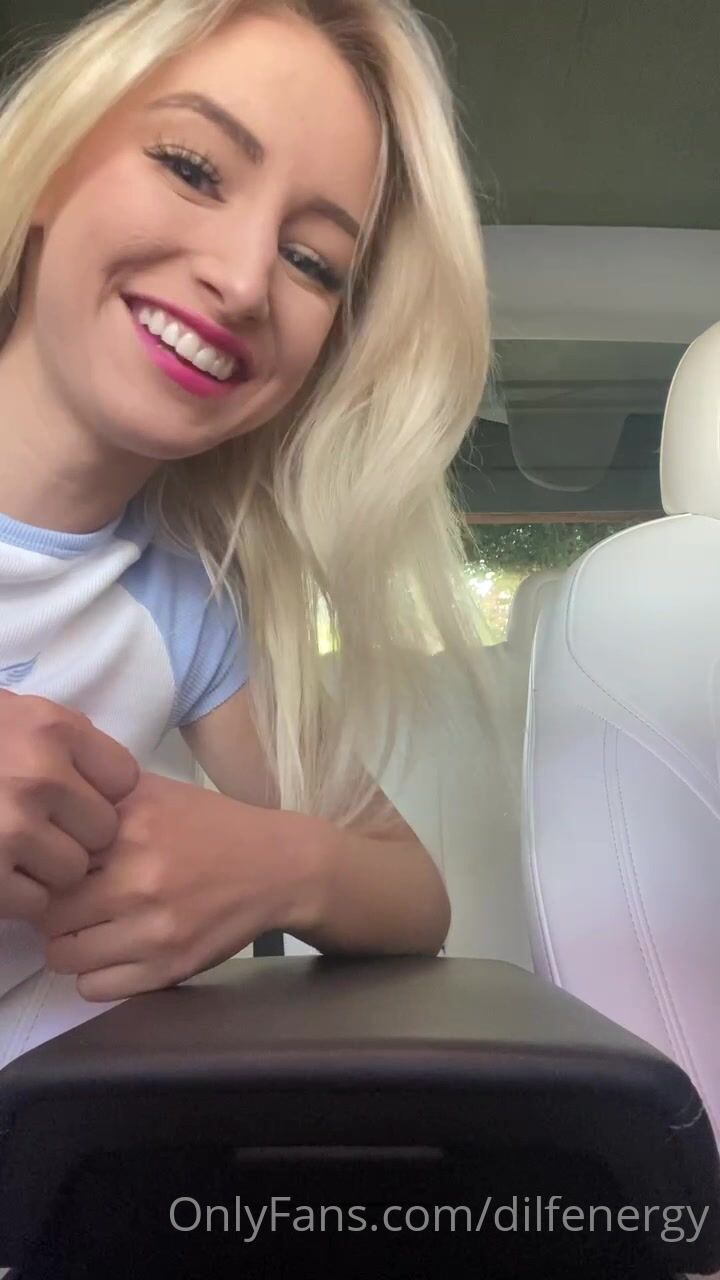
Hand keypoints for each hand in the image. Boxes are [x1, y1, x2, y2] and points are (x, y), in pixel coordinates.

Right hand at [0, 690, 138, 923]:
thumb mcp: (18, 715)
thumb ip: (67, 740)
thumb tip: (113, 782)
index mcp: (52, 730)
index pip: (123, 779)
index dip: (102, 792)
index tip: (77, 793)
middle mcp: (39, 778)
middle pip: (105, 830)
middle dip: (78, 833)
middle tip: (43, 825)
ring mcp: (12, 830)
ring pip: (73, 871)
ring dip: (49, 867)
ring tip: (15, 847)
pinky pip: (36, 903)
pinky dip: (19, 895)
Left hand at [41, 772, 327, 1000]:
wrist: (279, 867)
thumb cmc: (213, 827)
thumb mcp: (158, 792)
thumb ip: (103, 797)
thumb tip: (48, 812)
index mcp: (129, 828)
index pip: (51, 861)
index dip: (50, 870)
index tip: (61, 873)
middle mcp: (137, 878)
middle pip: (49, 912)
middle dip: (56, 911)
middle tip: (76, 906)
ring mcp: (152, 928)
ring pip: (63, 956)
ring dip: (72, 946)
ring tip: (94, 932)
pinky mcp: (168, 967)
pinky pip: (95, 988)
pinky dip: (97, 975)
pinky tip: (116, 954)